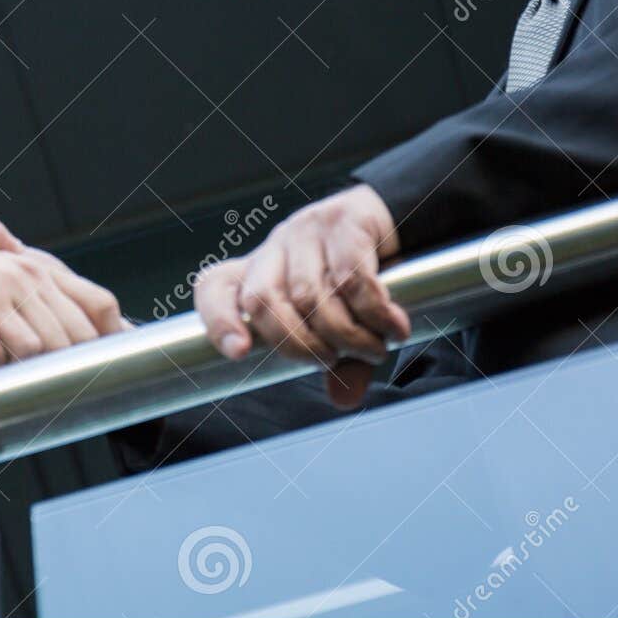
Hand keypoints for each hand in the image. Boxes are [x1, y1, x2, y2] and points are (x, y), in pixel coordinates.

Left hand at [192, 185, 409, 408]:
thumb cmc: (360, 278)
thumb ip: (340, 362)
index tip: (239, 353)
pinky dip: (375, 312)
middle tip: (332, 360)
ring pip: (310, 295)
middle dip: (297, 344)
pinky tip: (394, 327)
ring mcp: (308, 228)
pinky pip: (352, 277)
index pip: (215, 287)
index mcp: (260, 270)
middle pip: (261, 300)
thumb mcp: (344, 323)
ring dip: (347, 336)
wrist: (402, 219)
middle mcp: (276, 246)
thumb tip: (343, 399)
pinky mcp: (345, 218)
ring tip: (375, 350)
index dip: (218, 320)